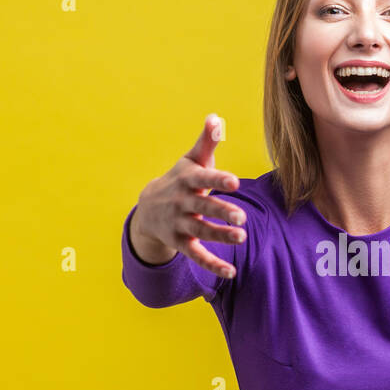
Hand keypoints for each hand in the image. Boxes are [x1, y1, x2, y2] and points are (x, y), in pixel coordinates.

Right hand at [130, 113, 247, 278]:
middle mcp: (183, 203)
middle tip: (242, 217)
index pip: (204, 179)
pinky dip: (212, 265)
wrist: (147, 208)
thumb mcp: (191, 160)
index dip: (218, 180)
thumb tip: (216, 117)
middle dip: (221, 212)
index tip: (235, 182)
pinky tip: (231, 272)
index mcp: (188, 181)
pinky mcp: (181, 243)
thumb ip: (207, 142)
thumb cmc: (180, 180)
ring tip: (241, 237)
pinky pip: (197, 256)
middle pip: (203, 208)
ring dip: (220, 235)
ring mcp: (180, 224)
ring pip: (201, 231)